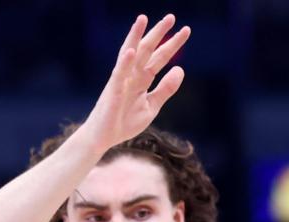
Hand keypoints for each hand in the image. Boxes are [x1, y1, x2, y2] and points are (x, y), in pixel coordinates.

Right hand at [82, 14, 190, 152]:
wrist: (104, 138)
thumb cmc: (124, 121)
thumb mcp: (151, 106)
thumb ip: (165, 89)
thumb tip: (180, 69)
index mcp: (142, 79)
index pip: (160, 58)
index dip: (172, 45)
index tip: (185, 30)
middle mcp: (131, 75)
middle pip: (147, 50)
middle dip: (159, 34)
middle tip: (171, 16)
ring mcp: (121, 81)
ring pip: (130, 55)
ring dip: (136, 37)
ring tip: (143, 18)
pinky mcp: (113, 91)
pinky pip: (119, 74)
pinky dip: (125, 62)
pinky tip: (132, 50)